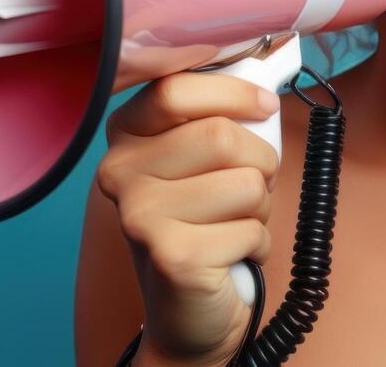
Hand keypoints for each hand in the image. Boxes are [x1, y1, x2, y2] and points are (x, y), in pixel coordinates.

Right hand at [94, 72, 282, 366]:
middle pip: (221, 136)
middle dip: (260, 165)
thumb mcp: (203, 161)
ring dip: (260, 209)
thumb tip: (266, 75)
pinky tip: (229, 256)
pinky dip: (257, 245)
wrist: (188, 311)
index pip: (176, 88)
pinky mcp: (170, 255)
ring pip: (247, 184)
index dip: (233, 93)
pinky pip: (251, 229)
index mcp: (126, 135)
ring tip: (233, 225)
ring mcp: (140, 214)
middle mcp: (119, 170)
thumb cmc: (205, 224)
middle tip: (248, 189)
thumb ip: (219, 117)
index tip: (263, 107)